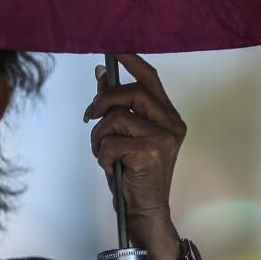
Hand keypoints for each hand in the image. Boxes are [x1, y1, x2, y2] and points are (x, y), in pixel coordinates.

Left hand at [84, 54, 185, 257]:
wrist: (144, 211)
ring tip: (102, 152)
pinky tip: (111, 167)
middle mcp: (171, 123)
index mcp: (168, 116)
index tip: (113, 48)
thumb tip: (102, 73)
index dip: (131, 61)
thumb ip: (118, 105)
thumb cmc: (133, 173)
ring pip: (116, 117)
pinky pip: (110, 141)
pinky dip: (102, 155)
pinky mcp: (151, 153)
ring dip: (98, 136)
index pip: (151, 78)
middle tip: (89, 116)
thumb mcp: (124, 136)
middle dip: (102, 101)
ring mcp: (164, 138)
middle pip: (131, 92)